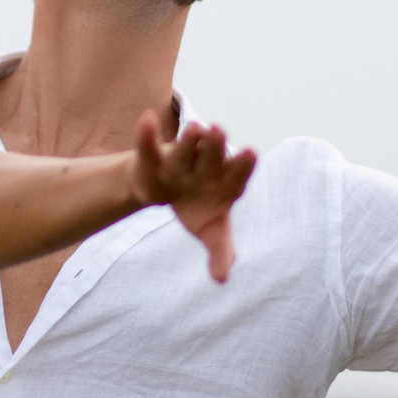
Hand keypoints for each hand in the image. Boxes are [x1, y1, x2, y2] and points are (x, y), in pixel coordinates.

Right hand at [128, 111, 257, 281]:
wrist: (167, 190)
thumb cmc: (197, 208)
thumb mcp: (210, 231)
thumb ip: (220, 252)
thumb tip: (222, 278)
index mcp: (225, 183)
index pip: (238, 175)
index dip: (243, 165)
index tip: (250, 153)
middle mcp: (206, 166)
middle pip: (213, 156)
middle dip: (215, 145)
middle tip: (218, 130)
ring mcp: (180, 159)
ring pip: (187, 147)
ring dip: (190, 139)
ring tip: (194, 128)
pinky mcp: (153, 157)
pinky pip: (149, 145)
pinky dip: (147, 134)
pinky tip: (146, 119)